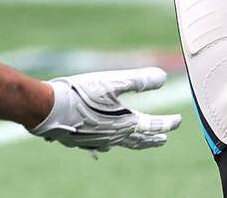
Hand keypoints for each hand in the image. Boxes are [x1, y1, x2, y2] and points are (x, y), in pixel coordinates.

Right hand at [30, 67, 180, 150]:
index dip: (168, 123)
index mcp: (124, 124)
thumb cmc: (81, 93)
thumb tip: (164, 79)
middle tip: (164, 138)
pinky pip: (100, 146)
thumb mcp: (113, 81)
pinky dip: (108, 145)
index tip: (179, 122)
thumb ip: (139, 80)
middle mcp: (113, 137)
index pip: (153, 126)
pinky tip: (104, 147)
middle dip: (153, 138)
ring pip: (121, 144)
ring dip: (134, 142)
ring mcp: (97, 141)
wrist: (48, 109)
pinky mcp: (82, 141)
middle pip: (139, 140)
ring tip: (139, 141)